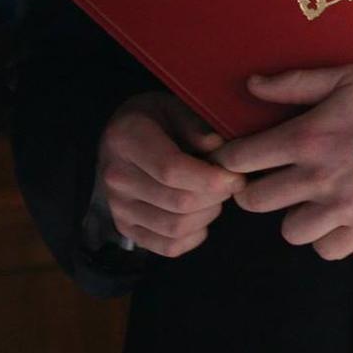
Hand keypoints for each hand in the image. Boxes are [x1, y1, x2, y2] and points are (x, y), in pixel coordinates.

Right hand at [94, 91, 244, 257]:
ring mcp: (118, 207)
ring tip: (215, 195)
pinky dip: (195, 236)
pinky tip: (201, 214)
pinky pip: (168, 246)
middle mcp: (116, 177)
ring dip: (208, 214)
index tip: (236, 176)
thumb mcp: (175, 106)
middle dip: (216, 196)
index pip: (171, 170)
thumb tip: (218, 146)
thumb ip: (196, 124)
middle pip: (179, 202)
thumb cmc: (157, 118)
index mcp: (126, 139)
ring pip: (176, 227)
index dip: (210, 178)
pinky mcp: (126, 228)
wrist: (122, 138)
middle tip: (231, 182)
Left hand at [214, 66, 352, 261]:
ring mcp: (344, 205)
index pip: (243, 158)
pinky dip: (325, 239)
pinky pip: (327, 250)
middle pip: (255, 200)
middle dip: (253, 190)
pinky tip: (333, 218)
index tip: (237, 157)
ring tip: (305, 201)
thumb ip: (295, 83)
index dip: (231, 158)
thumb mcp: (348, 77)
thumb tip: (251, 85)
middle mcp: (320, 175)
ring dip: (292, 216)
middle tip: (267, 180)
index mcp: (309, 136)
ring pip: (289, 231)